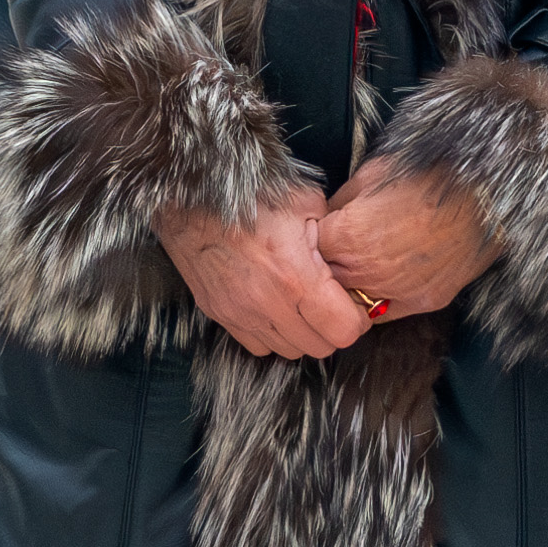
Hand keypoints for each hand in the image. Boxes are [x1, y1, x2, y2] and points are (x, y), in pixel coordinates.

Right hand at [158, 193, 373, 359]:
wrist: (191, 199)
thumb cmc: (249, 196)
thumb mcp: (305, 202)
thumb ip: (333, 233)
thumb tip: (350, 254)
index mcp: (296, 277)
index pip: (343, 330)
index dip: (357, 320)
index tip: (355, 305)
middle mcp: (268, 304)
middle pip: (319, 347)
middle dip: (332, 329)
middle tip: (332, 305)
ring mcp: (241, 313)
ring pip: (289, 350)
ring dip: (302, 334)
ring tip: (303, 306)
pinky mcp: (221, 315)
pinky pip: (258, 345)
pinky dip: (272, 335)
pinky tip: (276, 309)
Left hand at [314, 159, 506, 317]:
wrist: (484, 192)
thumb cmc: (429, 174)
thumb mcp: (374, 173)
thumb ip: (342, 200)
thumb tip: (327, 215)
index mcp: (346, 236)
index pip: (307, 252)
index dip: (312, 241)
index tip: (319, 234)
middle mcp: (364, 271)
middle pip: (325, 282)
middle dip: (326, 267)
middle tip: (336, 251)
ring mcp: (394, 291)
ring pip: (352, 303)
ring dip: (350, 288)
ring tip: (360, 267)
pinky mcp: (423, 302)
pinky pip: (384, 314)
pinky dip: (377, 301)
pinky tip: (381, 282)